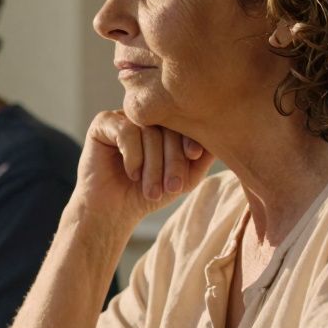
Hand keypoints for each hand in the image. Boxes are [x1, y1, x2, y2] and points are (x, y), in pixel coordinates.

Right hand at [72, 110, 214, 230]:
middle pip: (167, 125)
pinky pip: (126, 131)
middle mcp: (145, 116)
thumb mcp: (185, 176)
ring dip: (153, 165)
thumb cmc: (149, 194)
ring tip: (151, 190)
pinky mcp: (102, 123)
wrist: (113, 211)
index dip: (191, 137)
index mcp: (165, 123)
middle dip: (173, 159)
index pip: (184, 120)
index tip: (194, 157)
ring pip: (148, 131)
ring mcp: (123, 117)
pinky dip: (133, 156)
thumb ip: (203, 156)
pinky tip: (131, 174)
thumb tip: (225, 130)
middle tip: (172, 188)